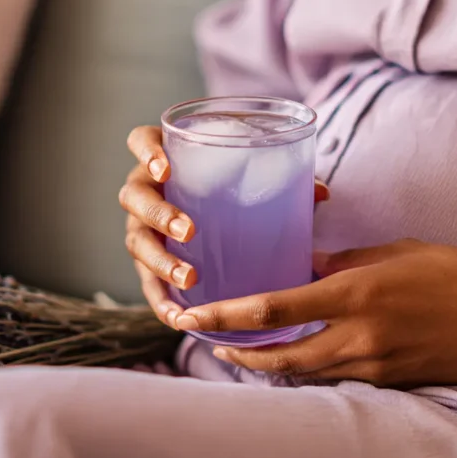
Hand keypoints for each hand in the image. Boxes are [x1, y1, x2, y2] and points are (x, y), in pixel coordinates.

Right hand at [119, 125, 328, 326]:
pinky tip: (178, 317)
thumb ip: (282, 177)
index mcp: (166, 156)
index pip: (141, 141)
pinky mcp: (148, 263)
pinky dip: (161, 301)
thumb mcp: (254, 175)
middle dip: (158, 214)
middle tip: (189, 230)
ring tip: (188, 278)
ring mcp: (142, 226)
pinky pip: (147, 284)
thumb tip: (321, 193)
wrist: (219, 211)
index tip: (166, 169)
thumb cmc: (233, 184)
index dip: (146, 152)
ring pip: (137, 242)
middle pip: (135, 196)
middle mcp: (146, 189)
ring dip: (159, 261)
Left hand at [172, 240, 456, 386]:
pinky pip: (337, 378)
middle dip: (236, 352)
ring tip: (242, 351)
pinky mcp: (392, 382)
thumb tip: (305, 263)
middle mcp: (359, 336)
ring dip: (268, 364)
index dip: (226, 315)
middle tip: (208, 341)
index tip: (194, 314)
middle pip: (279, 356)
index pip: (273, 309)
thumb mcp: (399, 251)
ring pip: (304, 373)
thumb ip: (345, 259)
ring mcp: (376, 365)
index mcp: (357, 293)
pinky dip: (308, 370)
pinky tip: (297, 357)